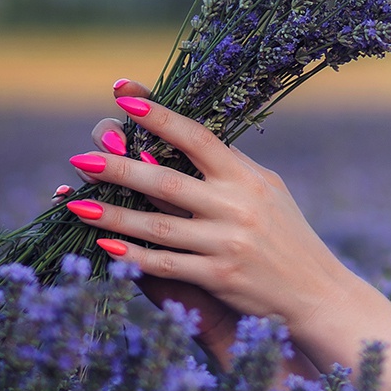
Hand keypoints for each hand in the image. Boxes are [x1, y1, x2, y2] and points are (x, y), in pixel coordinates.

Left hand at [58, 81, 360, 337]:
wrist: (316, 294)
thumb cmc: (287, 237)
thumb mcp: (268, 191)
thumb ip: (229, 167)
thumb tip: (185, 135)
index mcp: (248, 178)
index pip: (198, 137)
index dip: (159, 116)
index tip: (124, 96)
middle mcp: (238, 207)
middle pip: (166, 182)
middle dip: (118, 168)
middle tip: (80, 158)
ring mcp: (228, 245)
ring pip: (157, 227)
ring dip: (112, 215)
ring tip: (74, 203)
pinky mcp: (220, 279)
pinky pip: (166, 265)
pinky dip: (132, 257)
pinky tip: (103, 247)